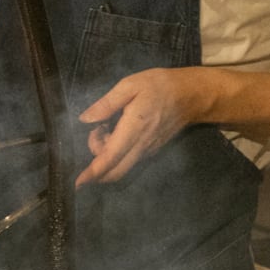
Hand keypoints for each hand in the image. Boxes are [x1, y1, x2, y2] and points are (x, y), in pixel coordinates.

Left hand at [75, 68, 213, 184]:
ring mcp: (148, 151)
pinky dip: (116, 154)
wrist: (191, 96)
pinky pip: (129, 161)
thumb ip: (106, 104)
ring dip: (105, 156)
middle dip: (96, 167)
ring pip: (121, 167)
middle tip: (96, 133)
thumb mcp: (130, 85)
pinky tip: (116, 130)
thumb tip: (85, 119)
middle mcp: (141, 146)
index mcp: (133, 129)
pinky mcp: (152, 151)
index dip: (92, 173)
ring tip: (107, 125)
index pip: (110, 158)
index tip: (78, 183)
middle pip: (115, 172)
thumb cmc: (160, 86)